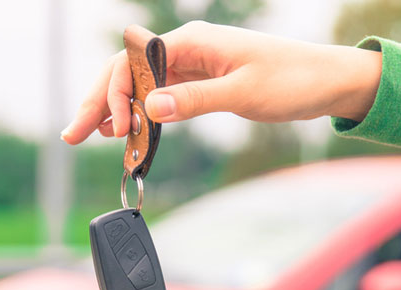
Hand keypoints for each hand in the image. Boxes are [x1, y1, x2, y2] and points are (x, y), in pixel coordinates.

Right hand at [61, 21, 381, 144]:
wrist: (328, 81)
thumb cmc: (293, 79)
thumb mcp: (243, 92)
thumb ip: (195, 100)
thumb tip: (150, 108)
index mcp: (192, 41)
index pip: (133, 63)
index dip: (114, 95)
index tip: (114, 130)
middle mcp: (185, 50)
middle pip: (126, 73)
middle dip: (98, 103)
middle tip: (73, 135)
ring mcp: (191, 67)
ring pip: (139, 87)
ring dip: (114, 111)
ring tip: (90, 136)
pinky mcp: (200, 84)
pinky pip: (159, 98)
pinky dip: (140, 116)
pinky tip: (125, 131)